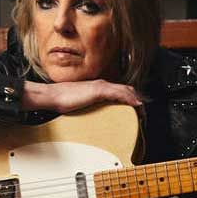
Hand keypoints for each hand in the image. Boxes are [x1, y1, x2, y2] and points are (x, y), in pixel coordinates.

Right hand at [23, 79, 141, 113]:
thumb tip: (94, 113)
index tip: (137, 109)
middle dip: (138, 100)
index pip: (120, 90)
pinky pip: (119, 93)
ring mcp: (101, 86)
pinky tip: (136, 104)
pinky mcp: (98, 90)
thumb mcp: (81, 103)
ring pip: (126, 90)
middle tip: (143, 112)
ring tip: (143, 111)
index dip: (131, 98)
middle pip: (127, 89)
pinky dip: (130, 98)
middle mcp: (102, 84)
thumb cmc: (62, 100)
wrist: (52, 96)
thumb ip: (90, 105)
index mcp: (99, 87)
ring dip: (136, 100)